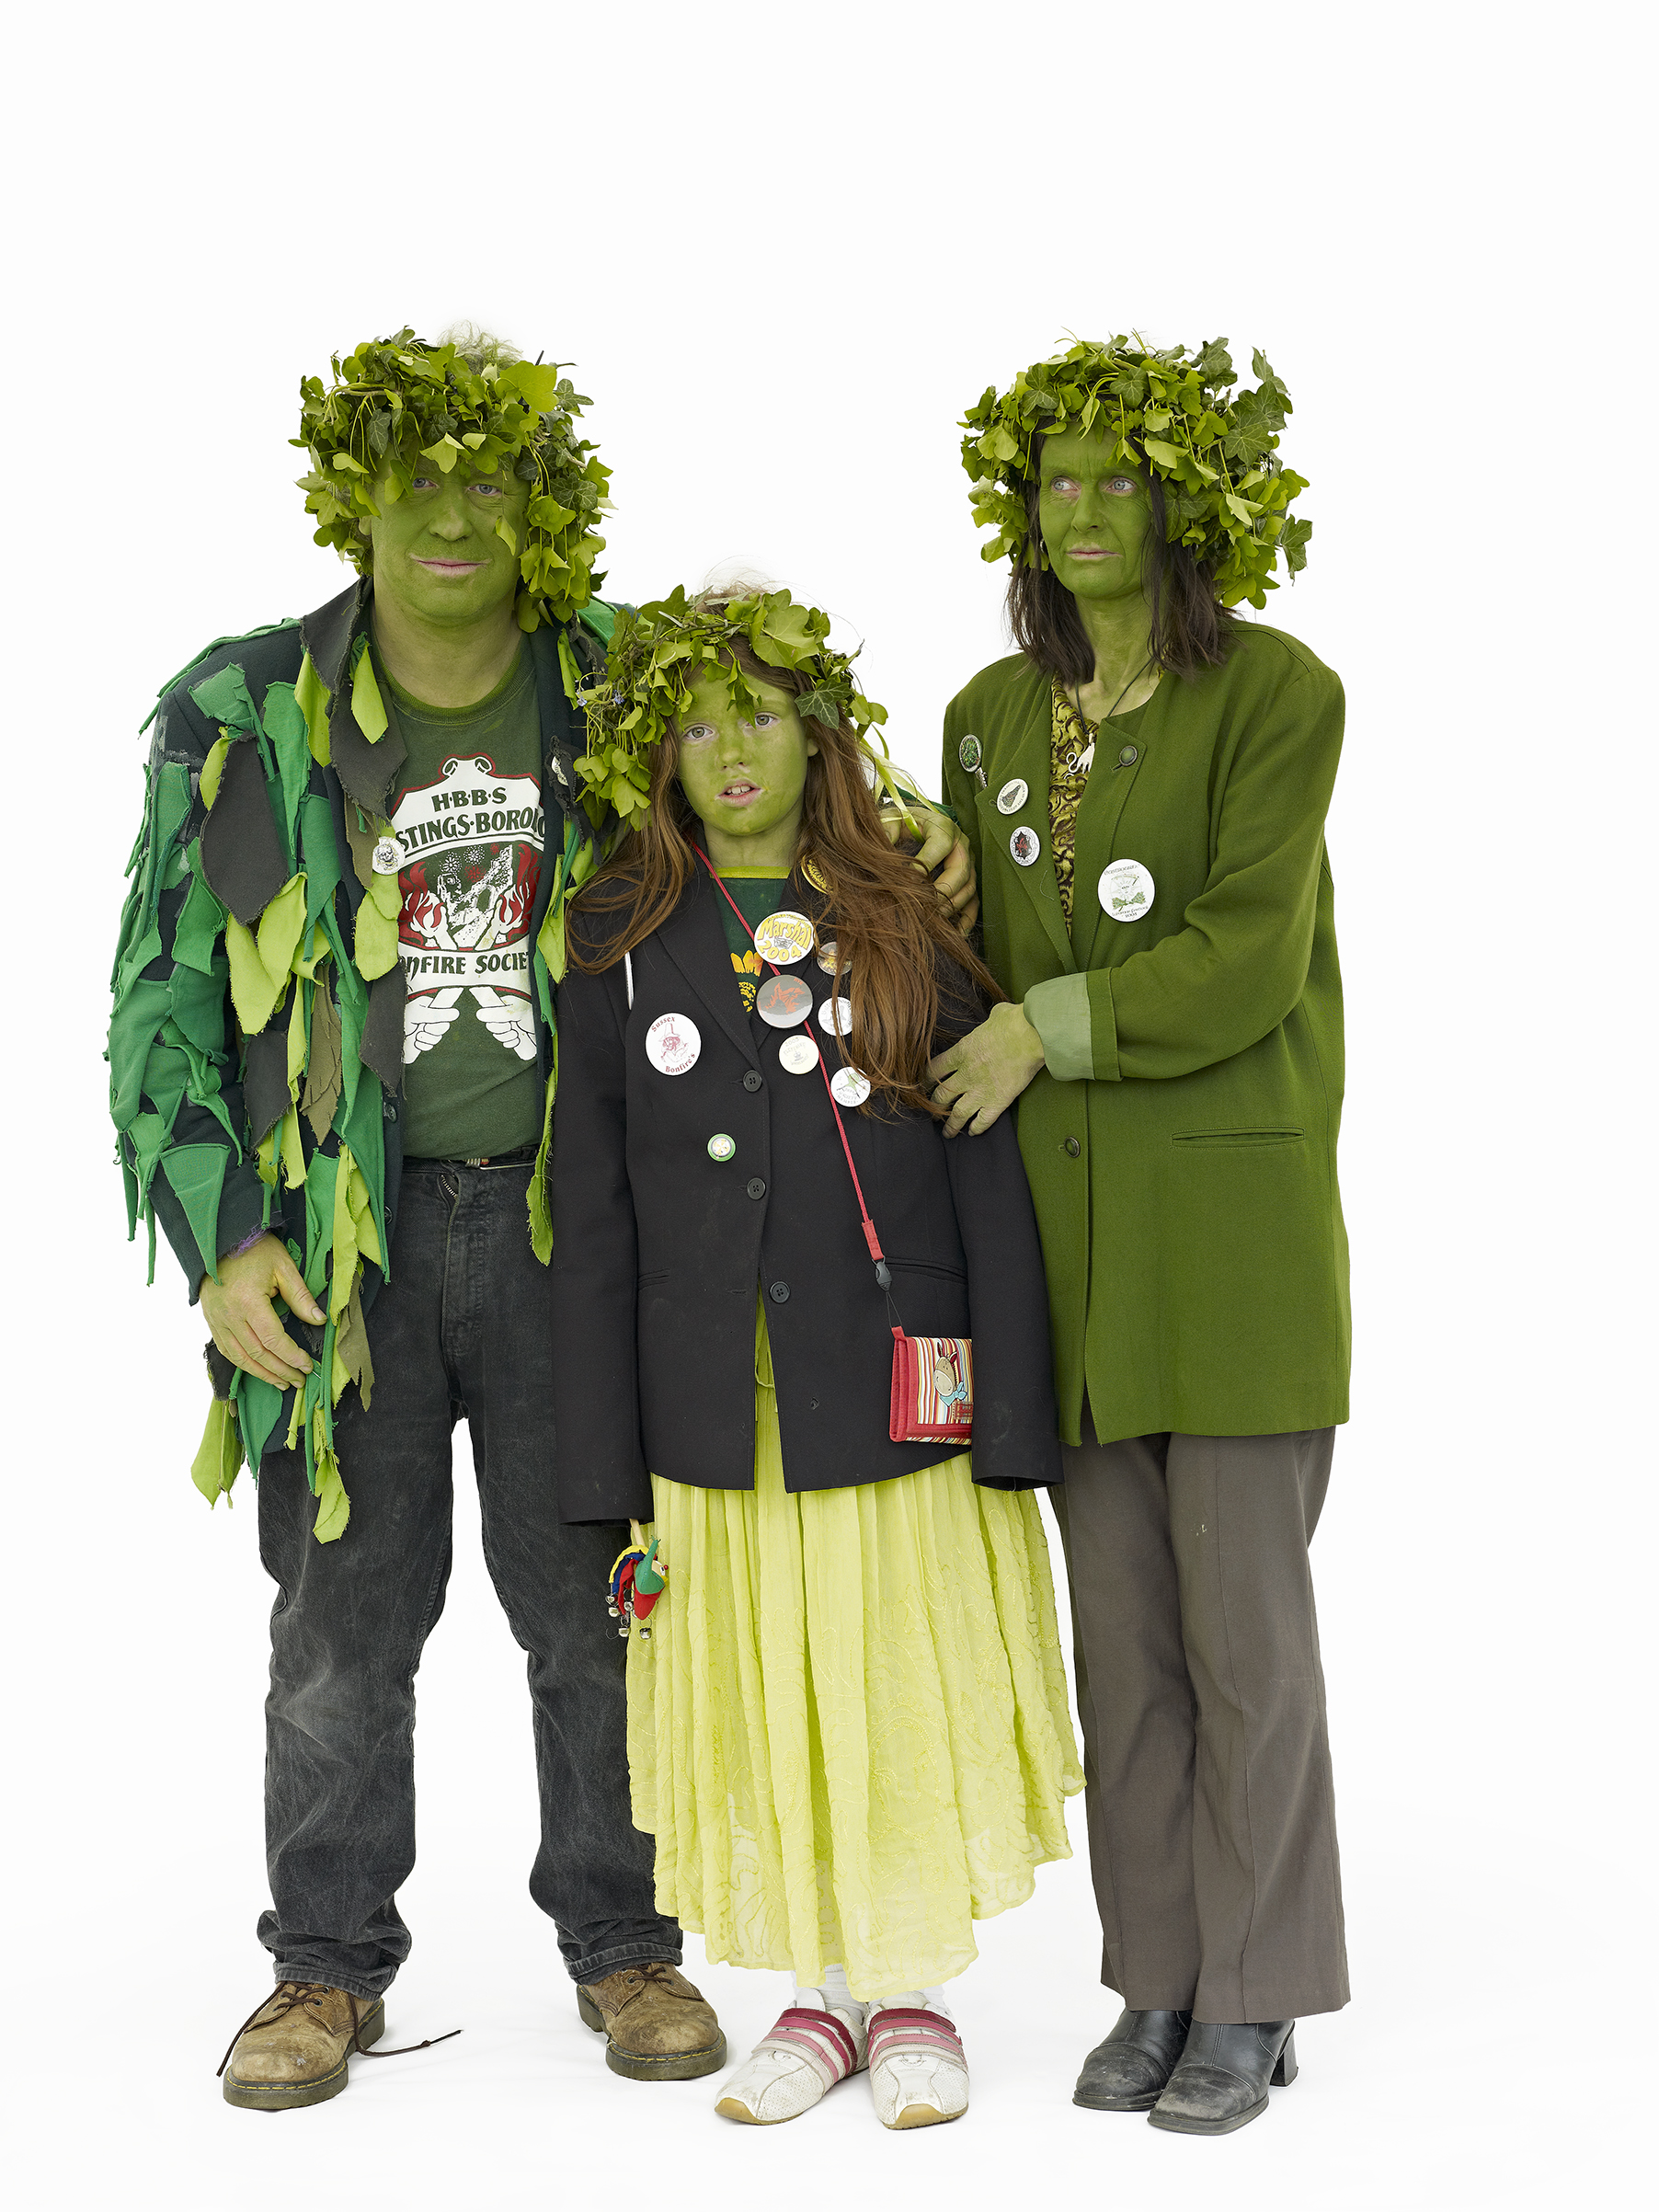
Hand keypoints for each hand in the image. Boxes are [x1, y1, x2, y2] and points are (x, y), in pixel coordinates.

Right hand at [199, 1233, 324, 1389]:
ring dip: (262, 1374)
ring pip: (240, 1358)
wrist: (220, 1239)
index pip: (273, 1340)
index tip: (308, 1365)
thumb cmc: (254, 1250)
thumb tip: (319, 1320)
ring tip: (282, 1382)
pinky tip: (258, 1370)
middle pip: (257, 1354)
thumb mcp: (283, 1267)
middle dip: (281, 1370)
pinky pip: (226, 1350)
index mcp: (248, 1301)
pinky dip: (243, 1364)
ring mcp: (216, 1320)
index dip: (292, 1357)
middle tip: (299, 1380)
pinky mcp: (211, 1321)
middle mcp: (229, 1315)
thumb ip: (301, 1297)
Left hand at [405, 996, 461, 1056]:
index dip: (445, 1018)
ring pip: (437, 1038)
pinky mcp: (422, 1040)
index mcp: (431, 1006)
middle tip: (424, 1028)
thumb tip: (456, 1013)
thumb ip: (438, 1014)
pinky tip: (416, 1042)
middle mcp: (430, 1018)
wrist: (387, 1031)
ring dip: (427, 1038)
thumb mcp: (420, 1013)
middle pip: (444, 1027)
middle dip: (434, 1030)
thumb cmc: (402, 1017)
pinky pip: (430, 1046)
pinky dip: (423, 1045)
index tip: (434, 1021)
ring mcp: (426, 1029)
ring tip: (417, 1035)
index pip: (447, 1012)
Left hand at [882, 801, 980, 932]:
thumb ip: (886, 829)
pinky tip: (955, 933)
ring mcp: (968, 865)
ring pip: (968, 889)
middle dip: (942, 891)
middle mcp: (960, 845)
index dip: (926, 864)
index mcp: (942, 827)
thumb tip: (884, 844)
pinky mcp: (968, 882)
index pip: (940, 845)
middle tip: (924, 906)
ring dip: (952, 906)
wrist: (911, 827)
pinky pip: (974, 903)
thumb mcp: (890, 819)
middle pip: (960, 871)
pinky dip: (966, 920)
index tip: (909, 880)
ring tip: (932, 918)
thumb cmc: (901, 824)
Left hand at [928, 1001, 1045, 1135]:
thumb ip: (991, 1019)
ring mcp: (980, 1090)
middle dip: (934, 1106)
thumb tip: (999, 1015)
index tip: (922, 1087)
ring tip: (947, 1133)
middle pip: (941, 1095)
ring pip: (957, 1113)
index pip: (934, 1070)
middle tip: (931, 1113)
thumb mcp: (996, 1015)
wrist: (1030, 1036)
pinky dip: (976, 1129)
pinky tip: (972, 1133)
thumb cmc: (1013, 1022)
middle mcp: (966, 1074)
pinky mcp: (998, 1101)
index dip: (925, 1080)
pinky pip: (983, 1121)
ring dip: (950, 1125)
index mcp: (961, 1052)